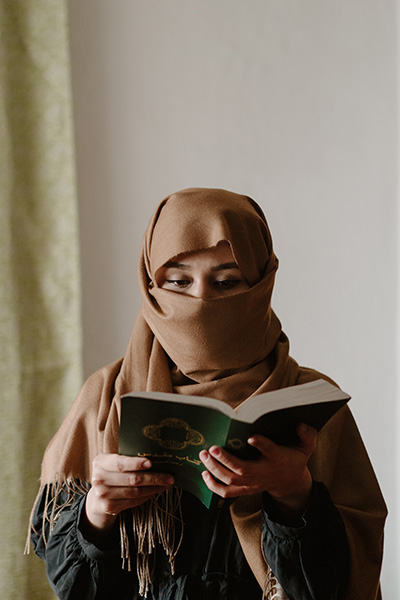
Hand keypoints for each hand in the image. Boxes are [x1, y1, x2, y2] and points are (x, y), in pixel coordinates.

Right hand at [82, 454, 173, 539]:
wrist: (98, 493)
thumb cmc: (113, 472)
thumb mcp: (114, 461)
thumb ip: (128, 457)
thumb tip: (157, 456)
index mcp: (100, 462)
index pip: (120, 463)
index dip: (136, 463)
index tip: (151, 463)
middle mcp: (98, 478)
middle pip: (132, 479)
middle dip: (154, 478)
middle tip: (169, 477)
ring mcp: (102, 495)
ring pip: (135, 492)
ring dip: (154, 488)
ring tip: (166, 484)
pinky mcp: (109, 507)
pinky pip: (133, 502)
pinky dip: (147, 496)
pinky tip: (155, 492)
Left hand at [199, 423, 316, 517]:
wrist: (291, 483)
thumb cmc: (294, 458)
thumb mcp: (306, 447)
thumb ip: (307, 435)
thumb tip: (300, 424)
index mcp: (278, 458)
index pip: (270, 451)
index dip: (261, 444)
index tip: (250, 437)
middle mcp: (263, 472)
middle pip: (243, 470)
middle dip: (225, 459)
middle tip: (211, 448)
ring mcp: (253, 483)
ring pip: (232, 480)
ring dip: (215, 469)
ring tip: (203, 455)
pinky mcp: (245, 489)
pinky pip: (227, 493)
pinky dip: (213, 485)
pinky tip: (204, 474)